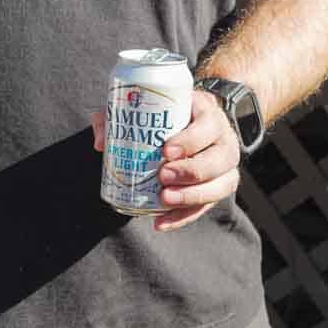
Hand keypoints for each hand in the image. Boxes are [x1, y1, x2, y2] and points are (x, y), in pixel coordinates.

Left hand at [91, 89, 239, 231]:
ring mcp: (226, 167)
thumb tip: (101, 144)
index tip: (166, 150)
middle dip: (191, 171)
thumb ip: (119, 115)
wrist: (195, 122)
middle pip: (219, 159)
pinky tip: (161, 222)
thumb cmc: (167, 113)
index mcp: (209, 114)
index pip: (207, 126)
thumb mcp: (147, 105)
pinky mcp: (219, 188)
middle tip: (163, 176)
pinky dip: (183, 217)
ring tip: (163, 200)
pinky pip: (207, 206)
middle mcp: (225, 140)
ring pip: (220, 185)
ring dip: (191, 196)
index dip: (190, 140)